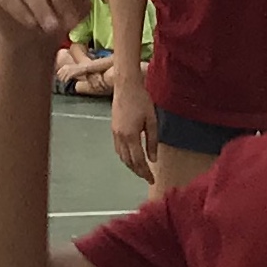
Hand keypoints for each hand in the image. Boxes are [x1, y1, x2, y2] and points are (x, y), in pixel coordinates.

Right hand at [109, 70, 157, 184]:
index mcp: (131, 136)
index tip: (152, 180)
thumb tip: (153, 159)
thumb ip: (152, 141)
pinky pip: (118, 149)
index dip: (145, 172)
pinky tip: (131, 156)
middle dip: (138, 171)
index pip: (138, 161)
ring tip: (141, 169)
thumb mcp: (152, 121)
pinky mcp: (113, 129)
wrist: (126, 87)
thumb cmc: (142, 101)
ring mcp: (115, 134)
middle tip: (147, 177)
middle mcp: (120, 138)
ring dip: (131, 165)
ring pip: (122, 156)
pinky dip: (125, 157)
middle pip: (128, 161)